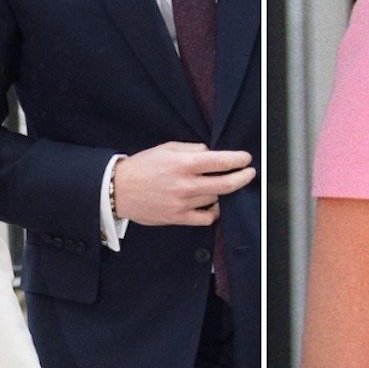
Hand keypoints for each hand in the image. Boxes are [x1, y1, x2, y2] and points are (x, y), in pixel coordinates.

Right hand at [114, 142, 254, 226]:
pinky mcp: (178, 218)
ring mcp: (183, 204)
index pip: (221, 162)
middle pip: (226, 184)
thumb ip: (191, 149)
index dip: (238, 160)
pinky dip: (213, 211)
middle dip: (243, 177)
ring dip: (223, 192)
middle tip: (250, 173)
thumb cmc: (142, 167)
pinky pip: (206, 218)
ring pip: (216, 200)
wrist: (119, 190)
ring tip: (222, 186)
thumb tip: (211, 153)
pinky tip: (212, 204)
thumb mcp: (166, 149)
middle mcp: (186, 185)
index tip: (246, 159)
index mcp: (183, 164)